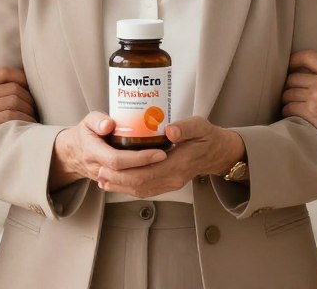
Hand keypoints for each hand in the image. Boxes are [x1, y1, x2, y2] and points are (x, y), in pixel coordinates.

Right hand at [0, 64, 35, 162]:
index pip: (2, 72)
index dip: (21, 77)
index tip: (29, 86)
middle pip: (12, 87)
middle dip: (28, 95)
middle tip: (34, 104)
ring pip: (13, 101)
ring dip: (28, 109)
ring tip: (33, 115)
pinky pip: (9, 117)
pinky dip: (22, 119)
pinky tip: (26, 124)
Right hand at [52, 111, 166, 188]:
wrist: (73, 153)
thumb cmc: (85, 133)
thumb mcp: (88, 121)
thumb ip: (97, 120)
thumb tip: (109, 124)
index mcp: (92, 151)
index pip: (117, 160)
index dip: (139, 158)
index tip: (158, 152)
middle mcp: (98, 168)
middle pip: (126, 175)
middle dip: (149, 169)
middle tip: (169, 159)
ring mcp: (105, 178)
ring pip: (130, 185)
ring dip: (151, 178)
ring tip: (168, 166)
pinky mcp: (112, 183)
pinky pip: (130, 188)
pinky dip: (146, 183)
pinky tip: (159, 174)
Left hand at [95, 117, 244, 197]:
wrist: (217, 152)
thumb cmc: (206, 136)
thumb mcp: (200, 126)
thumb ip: (186, 128)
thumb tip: (170, 130)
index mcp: (180, 163)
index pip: (149, 172)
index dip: (127, 170)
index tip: (110, 164)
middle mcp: (174, 178)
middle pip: (141, 184)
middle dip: (118, 180)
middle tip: (99, 171)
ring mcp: (171, 183)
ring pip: (141, 190)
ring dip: (120, 186)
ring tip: (102, 178)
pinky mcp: (168, 184)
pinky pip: (146, 190)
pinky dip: (129, 187)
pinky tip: (116, 182)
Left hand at [282, 50, 316, 150]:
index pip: (308, 57)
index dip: (294, 59)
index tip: (289, 64)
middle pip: (293, 77)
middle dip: (289, 85)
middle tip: (290, 91)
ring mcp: (316, 97)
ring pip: (289, 93)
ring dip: (287, 99)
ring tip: (289, 103)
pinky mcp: (310, 112)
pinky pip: (289, 107)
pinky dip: (287, 110)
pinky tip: (289, 113)